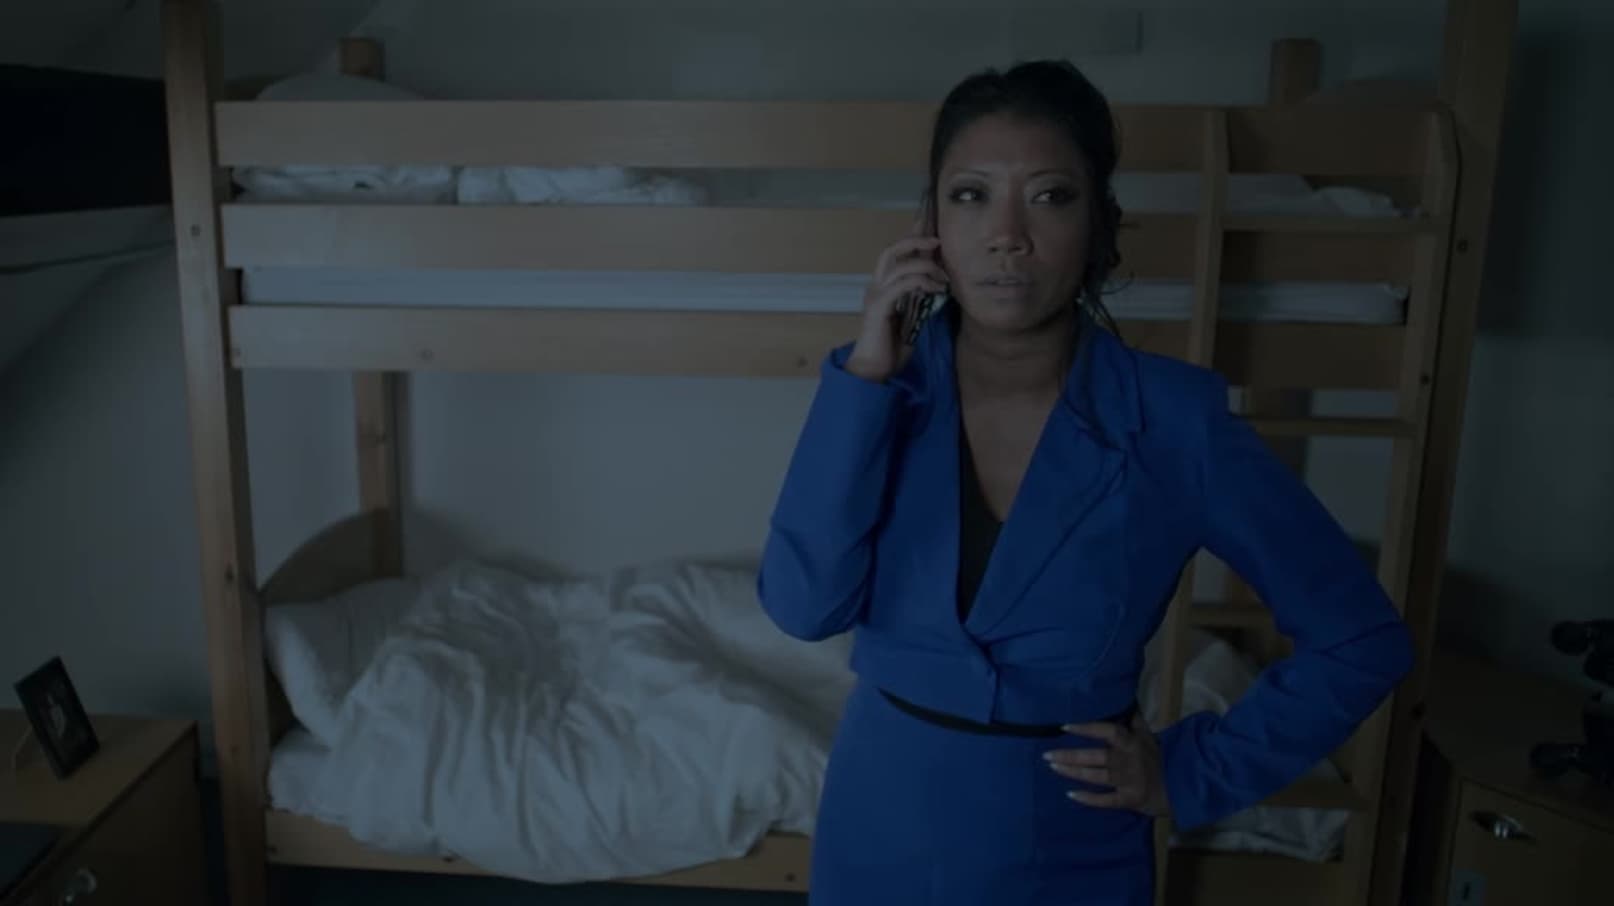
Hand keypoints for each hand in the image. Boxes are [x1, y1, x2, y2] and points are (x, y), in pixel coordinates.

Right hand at [843, 207, 948, 383]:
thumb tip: (937, 288)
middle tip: (937, 243)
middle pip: (891, 251)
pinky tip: (936, 290)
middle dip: (915, 242)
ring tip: (944, 279)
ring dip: (926, 267)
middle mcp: (876, 287)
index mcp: (883, 288)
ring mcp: (876, 295)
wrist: (873, 372)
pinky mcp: (879, 307)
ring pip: (900, 265)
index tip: (935, 239)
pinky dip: (922, 282)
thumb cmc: (891, 350)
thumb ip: (919, 302)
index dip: (913, 243)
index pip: (896, 256)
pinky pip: (902, 285)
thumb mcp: (912, 320)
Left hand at [1044, 713, 1170, 816]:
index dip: (1086, 728)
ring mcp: (1128, 781)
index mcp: (1131, 743)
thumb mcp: (1150, 736)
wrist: (1183, 785)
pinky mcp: (1129, 799)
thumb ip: (1136, 721)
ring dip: (1073, 772)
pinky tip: (1070, 794)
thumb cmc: (1162, 758)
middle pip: (1095, 756)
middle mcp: (1127, 761)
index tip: (1064, 726)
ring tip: (1053, 767)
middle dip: (1070, 756)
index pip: (1106, 731)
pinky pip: (1106, 800)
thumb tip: (1127, 702)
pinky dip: (1088, 798)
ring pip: (1096, 776)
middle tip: (1047, 755)